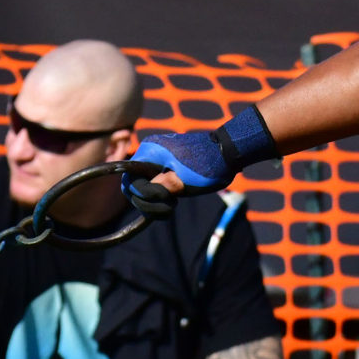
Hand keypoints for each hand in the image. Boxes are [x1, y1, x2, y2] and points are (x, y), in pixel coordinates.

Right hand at [128, 106, 278, 203]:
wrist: (230, 152)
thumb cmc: (208, 166)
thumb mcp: (184, 181)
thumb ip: (159, 187)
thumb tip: (137, 193)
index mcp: (150, 151)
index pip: (129, 178)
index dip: (140, 194)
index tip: (162, 200)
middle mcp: (150, 152)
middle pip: (134, 184)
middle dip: (148, 201)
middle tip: (170, 207)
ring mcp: (158, 158)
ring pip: (145, 186)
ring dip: (155, 201)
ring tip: (174, 205)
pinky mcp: (167, 165)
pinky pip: (155, 183)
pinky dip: (161, 195)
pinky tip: (173, 202)